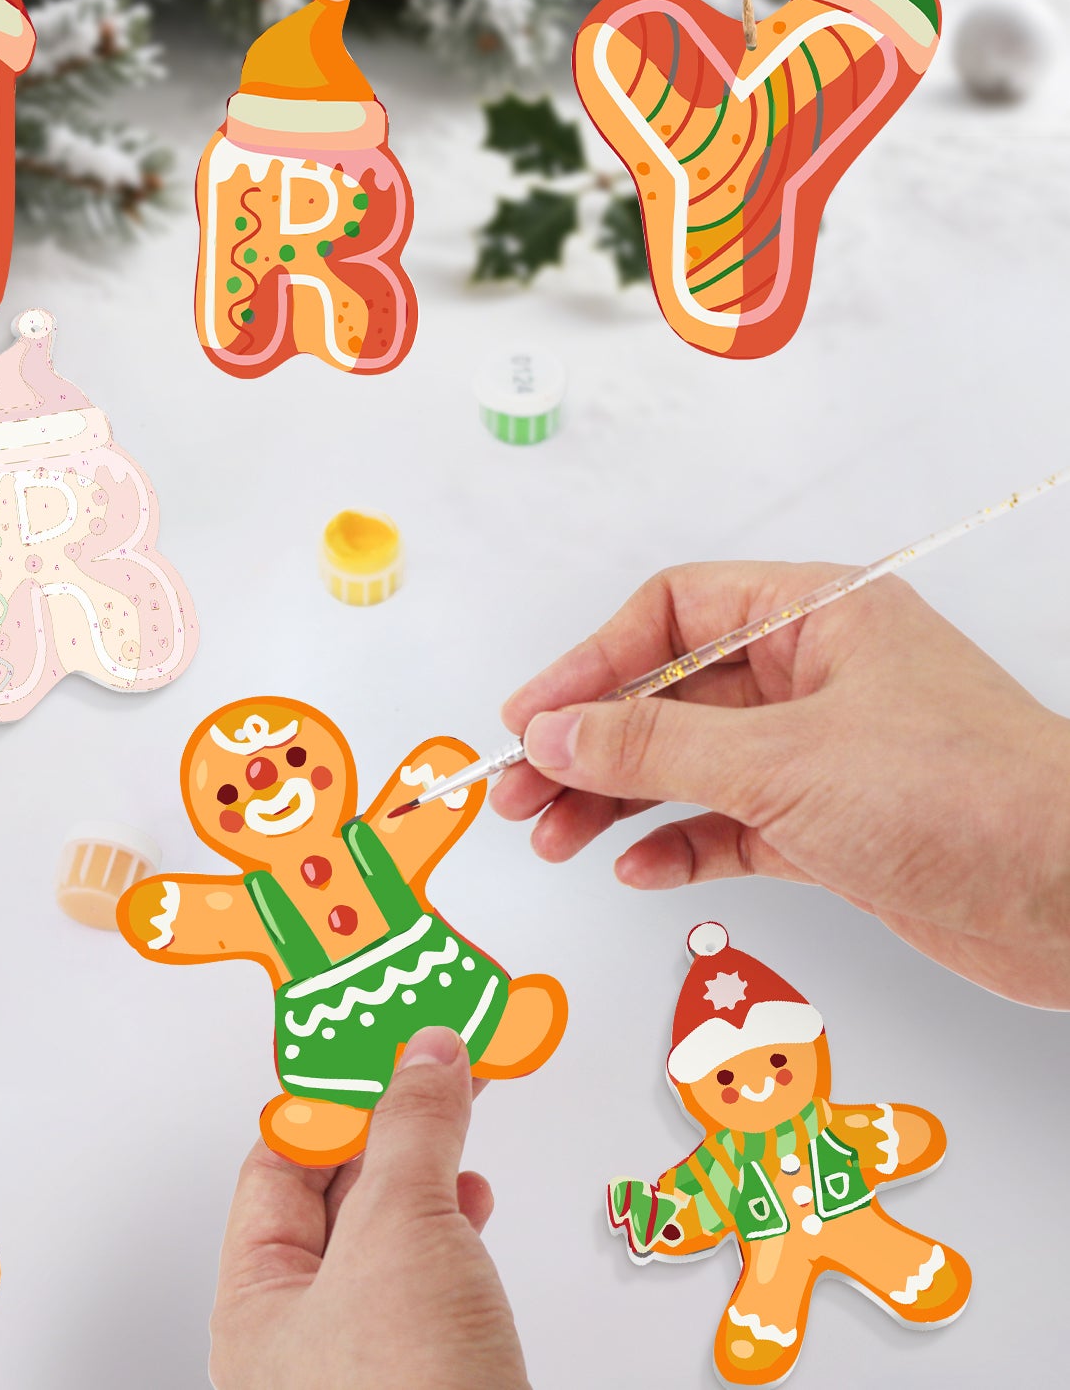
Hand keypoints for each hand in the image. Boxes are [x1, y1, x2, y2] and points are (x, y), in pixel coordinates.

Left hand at [209, 1028, 528, 1389]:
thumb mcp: (403, 1231)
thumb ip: (413, 1129)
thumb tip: (423, 1054)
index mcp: (257, 1301)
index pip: (279, 1163)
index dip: (332, 1096)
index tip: (381, 1043)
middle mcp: (300, 1338)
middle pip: (334, 1196)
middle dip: (385, 1126)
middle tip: (427, 1063)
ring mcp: (363, 1366)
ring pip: (385, 1239)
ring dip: (425, 1172)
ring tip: (457, 1118)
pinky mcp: (426, 1381)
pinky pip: (426, 1281)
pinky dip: (452, 1227)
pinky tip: (473, 1207)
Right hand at [492, 562, 1069, 1007]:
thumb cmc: (965, 799)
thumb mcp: (782, 763)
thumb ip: (652, 749)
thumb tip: (552, 734)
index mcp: (815, 616)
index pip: (671, 616)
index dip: (590, 664)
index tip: (531, 719)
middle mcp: (813, 676)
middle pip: (667, 696)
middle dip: (588, 746)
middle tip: (519, 793)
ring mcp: (821, 753)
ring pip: (689, 764)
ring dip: (617, 801)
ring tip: (553, 838)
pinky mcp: (830, 826)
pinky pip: (728, 823)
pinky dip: (678, 844)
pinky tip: (637, 867)